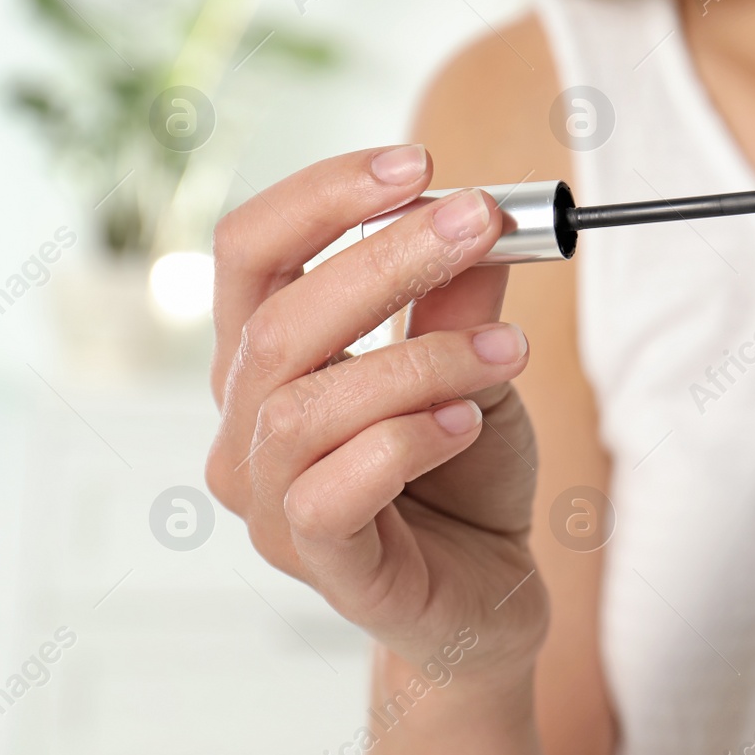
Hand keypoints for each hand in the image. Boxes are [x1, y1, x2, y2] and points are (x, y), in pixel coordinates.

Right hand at [205, 146, 547, 677]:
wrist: (487, 594)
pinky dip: (406, 442)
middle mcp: (247, 427)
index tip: (418, 161)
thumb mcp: (474, 370)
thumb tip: (484, 217)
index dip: (321, 197)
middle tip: (480, 224)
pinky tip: (466, 424)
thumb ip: (463, 301)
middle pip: (281, 318)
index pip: (249, 252)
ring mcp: (269, 502)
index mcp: (267, 361)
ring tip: (507, 352)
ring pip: (309, 405)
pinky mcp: (320, 562)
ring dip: (420, 360)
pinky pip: (331, 492)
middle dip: (387, 258)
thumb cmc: (463, 477)